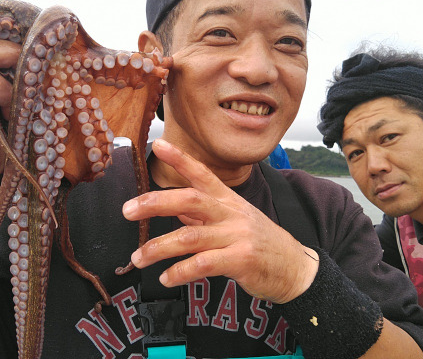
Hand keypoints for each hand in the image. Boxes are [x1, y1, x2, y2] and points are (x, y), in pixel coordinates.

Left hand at [123, 139, 318, 303]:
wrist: (294, 267)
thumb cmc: (260, 242)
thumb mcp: (235, 220)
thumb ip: (205, 215)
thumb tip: (175, 211)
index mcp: (229, 200)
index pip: (202, 173)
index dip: (180, 158)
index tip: (157, 144)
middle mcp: (231, 213)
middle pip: (190, 200)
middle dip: (155, 203)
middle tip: (128, 210)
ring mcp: (237, 236)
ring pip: (190, 236)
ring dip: (159, 247)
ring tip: (138, 257)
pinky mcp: (241, 260)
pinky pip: (203, 264)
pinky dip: (180, 272)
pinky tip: (166, 278)